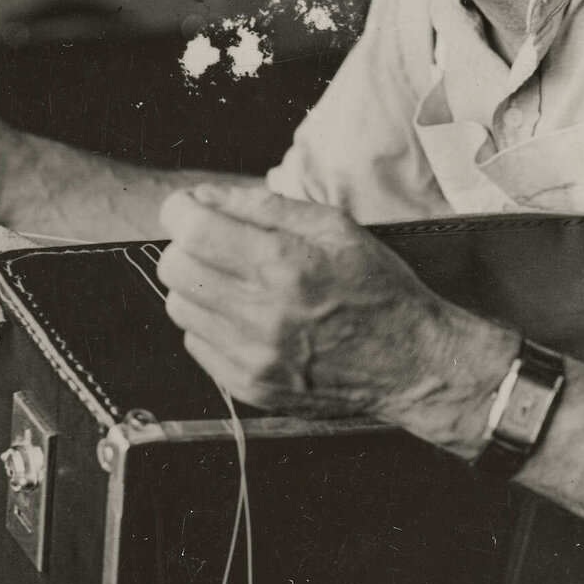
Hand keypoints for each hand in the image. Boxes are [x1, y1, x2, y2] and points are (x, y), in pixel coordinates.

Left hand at [155, 185, 515, 436]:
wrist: (410, 363)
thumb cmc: (378, 290)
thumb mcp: (335, 227)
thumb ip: (264, 206)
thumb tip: (205, 196)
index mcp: (284, 265)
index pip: (191, 228)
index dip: (183, 209)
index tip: (194, 208)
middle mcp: (262, 314)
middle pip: (174, 267)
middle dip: (188, 245)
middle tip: (218, 245)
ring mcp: (252, 357)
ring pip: (178, 307)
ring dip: (198, 286)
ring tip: (237, 283)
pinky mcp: (249, 386)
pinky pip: (196, 344)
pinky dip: (213, 325)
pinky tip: (247, 318)